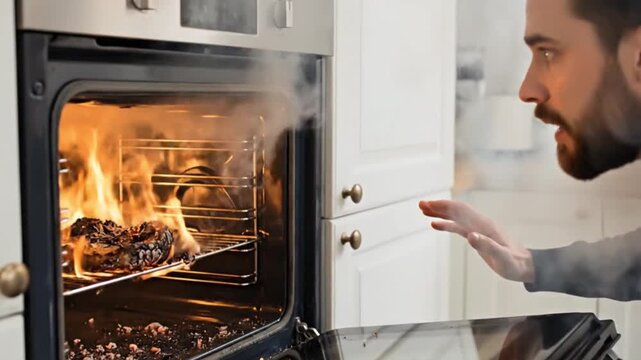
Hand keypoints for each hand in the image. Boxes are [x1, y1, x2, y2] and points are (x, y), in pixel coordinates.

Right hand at [419, 200, 534, 282]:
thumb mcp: (502, 258)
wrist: (525, 266)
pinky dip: (446, 224)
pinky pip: (458, 227)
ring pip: (456, 217)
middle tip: (421, 204)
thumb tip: (470, 236)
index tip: (429, 205)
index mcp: (484, 226)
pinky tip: (435, 224)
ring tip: (424, 210)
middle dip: (439, 206)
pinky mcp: (477, 236)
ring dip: (440, 212)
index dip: (444, 206)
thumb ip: (488, 246)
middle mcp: (480, 224)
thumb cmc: (514, 264)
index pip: (461, 211)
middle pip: (456, 210)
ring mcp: (478, 229)